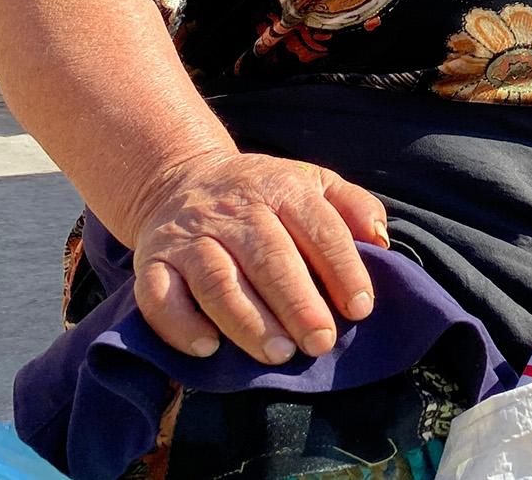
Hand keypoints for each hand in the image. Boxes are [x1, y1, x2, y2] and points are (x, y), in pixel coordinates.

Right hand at [127, 151, 389, 363]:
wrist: (181, 180)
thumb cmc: (264, 195)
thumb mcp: (313, 182)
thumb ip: (353, 206)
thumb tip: (380, 241)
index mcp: (282, 189)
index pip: (319, 228)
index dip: (342, 269)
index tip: (361, 308)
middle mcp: (234, 211)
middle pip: (268, 259)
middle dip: (297, 304)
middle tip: (320, 342)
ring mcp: (189, 237)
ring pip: (217, 280)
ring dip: (247, 321)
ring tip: (277, 353)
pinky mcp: (151, 262)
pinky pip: (158, 295)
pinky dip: (180, 324)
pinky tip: (207, 347)